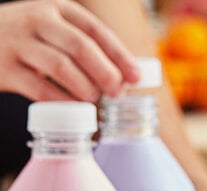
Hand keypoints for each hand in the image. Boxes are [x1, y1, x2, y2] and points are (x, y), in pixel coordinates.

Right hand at [0, 0, 138, 101]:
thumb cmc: (28, 41)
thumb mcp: (55, 32)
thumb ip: (87, 50)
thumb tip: (124, 82)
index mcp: (57, 9)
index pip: (96, 30)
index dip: (120, 56)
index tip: (136, 77)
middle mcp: (37, 19)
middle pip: (80, 46)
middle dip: (105, 73)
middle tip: (116, 92)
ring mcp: (18, 42)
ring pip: (61, 66)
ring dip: (84, 88)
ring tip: (92, 99)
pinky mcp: (5, 68)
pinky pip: (40, 88)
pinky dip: (62, 101)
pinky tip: (71, 107)